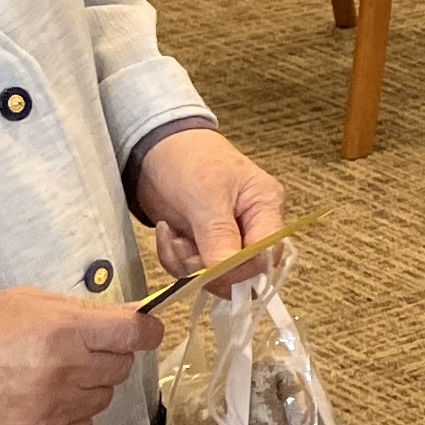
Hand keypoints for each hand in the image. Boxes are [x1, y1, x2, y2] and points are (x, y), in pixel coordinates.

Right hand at [0, 291, 161, 424]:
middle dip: (106, 356)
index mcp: (65, 331)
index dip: (144, 330)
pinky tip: (41, 398)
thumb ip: (77, 312)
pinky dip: (72, 413)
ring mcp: (52, 410)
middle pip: (121, 367)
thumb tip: (119, 320)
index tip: (139, 330)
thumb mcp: (23, 301)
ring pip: (104, 398)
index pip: (137, 334)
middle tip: (75, 348)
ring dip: (88, 385)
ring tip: (49, 374)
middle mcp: (65, 372)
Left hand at [135, 129, 287, 277]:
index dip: (240, 268)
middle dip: (209, 268)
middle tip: (182, 246)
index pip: (268, 254)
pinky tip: (168, 235)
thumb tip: (228, 272)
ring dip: (187, 265)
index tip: (208, 264)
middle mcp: (253, 226)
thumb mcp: (205, 194)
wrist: (156, 149)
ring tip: (172, 236)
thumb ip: (219, 235)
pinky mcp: (205, 245)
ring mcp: (228, 238)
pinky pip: (196, 271)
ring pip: (217, 276)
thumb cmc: (189, 159)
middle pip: (244, 271)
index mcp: (265, 207)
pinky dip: (176, 260)